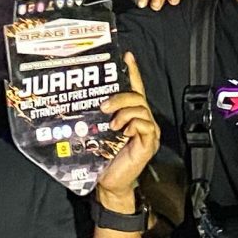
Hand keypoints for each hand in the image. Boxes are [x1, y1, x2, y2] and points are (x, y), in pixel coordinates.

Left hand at [94, 53, 160, 201]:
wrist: (109, 182)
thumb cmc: (103, 156)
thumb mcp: (99, 129)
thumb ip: (100, 115)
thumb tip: (88, 99)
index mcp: (131, 114)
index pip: (135, 88)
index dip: (132, 71)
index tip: (127, 55)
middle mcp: (142, 120)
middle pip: (137, 96)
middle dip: (121, 96)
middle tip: (104, 106)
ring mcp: (148, 131)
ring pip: (141, 107)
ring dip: (124, 110)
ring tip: (112, 122)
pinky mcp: (149, 143)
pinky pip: (145, 124)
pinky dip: (133, 123)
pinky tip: (123, 131)